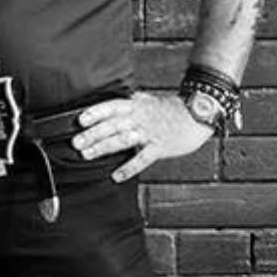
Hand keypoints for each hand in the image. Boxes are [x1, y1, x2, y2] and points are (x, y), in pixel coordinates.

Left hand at [72, 90, 213, 182]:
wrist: (200, 114)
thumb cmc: (173, 109)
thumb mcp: (149, 100)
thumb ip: (131, 103)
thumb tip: (112, 104)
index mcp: (136, 105)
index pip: (112, 107)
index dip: (96, 112)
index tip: (80, 120)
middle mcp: (141, 118)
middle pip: (113, 125)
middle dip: (93, 134)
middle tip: (76, 142)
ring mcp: (150, 132)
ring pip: (123, 140)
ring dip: (104, 147)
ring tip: (88, 155)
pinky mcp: (160, 147)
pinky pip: (142, 159)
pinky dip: (129, 168)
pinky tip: (116, 176)